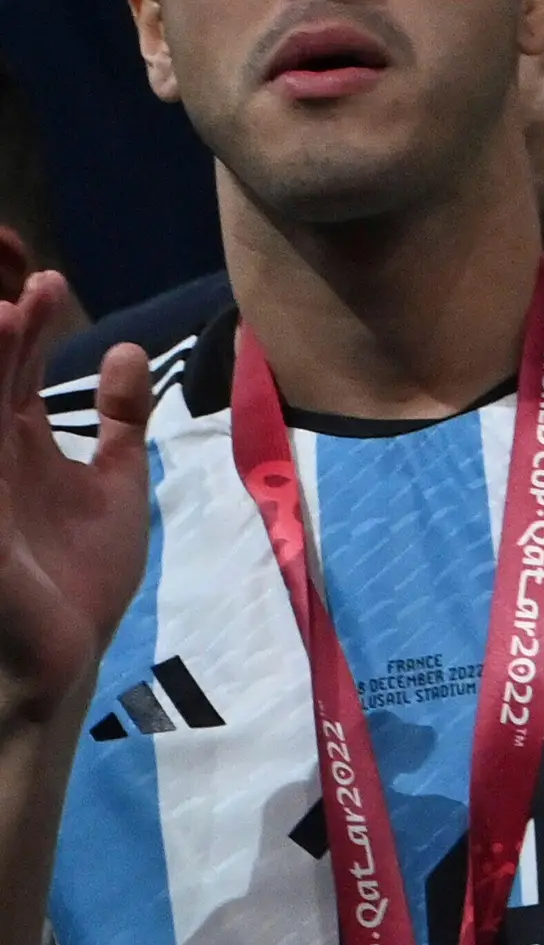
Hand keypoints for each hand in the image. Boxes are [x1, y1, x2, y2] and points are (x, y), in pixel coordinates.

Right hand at [0, 277, 146, 724]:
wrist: (62, 661)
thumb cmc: (77, 578)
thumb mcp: (112, 485)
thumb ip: (121, 420)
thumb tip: (128, 350)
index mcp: (14, 442)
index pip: (14, 369)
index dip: (28, 326)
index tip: (53, 283)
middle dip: (4, 336)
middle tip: (36, 292)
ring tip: (4, 321)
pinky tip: (0, 413)